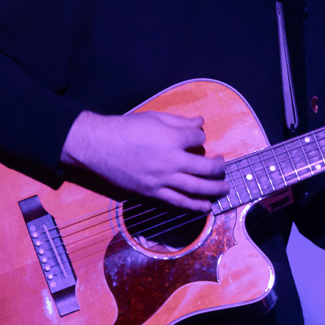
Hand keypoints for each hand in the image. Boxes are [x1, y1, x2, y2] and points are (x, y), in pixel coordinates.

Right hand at [60, 110, 228, 211]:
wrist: (100, 146)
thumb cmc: (126, 128)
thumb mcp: (155, 118)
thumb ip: (180, 121)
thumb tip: (201, 122)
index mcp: (173, 139)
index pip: (199, 138)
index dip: (201, 136)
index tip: (197, 136)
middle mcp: (172, 161)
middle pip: (206, 167)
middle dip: (219, 167)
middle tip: (223, 165)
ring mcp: (163, 179)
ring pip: (196, 188)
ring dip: (214, 189)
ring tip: (224, 189)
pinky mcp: (153, 192)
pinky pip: (178, 201)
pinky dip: (194, 205)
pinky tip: (205, 206)